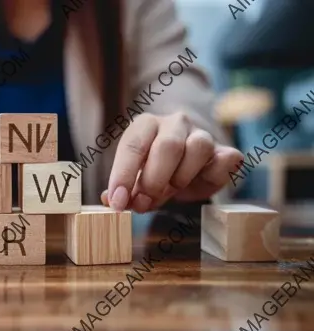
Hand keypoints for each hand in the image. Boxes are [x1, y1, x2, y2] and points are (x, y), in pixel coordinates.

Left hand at [101, 112, 242, 212]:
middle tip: (145, 202)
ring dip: (181, 178)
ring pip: (198, 147)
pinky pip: (225, 159)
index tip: (119, 202)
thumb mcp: (134, 180)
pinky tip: (200, 182)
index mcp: (145, 125)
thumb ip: (122, 190)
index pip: (133, 145)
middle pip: (168, 146)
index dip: (124, 175)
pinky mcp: (225, 150)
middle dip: (154, 181)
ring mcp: (202, 134)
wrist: (187, 168)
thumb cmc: (154, 172)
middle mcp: (174, 123)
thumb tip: (110, 199)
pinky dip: (212, 176)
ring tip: (172, 190)